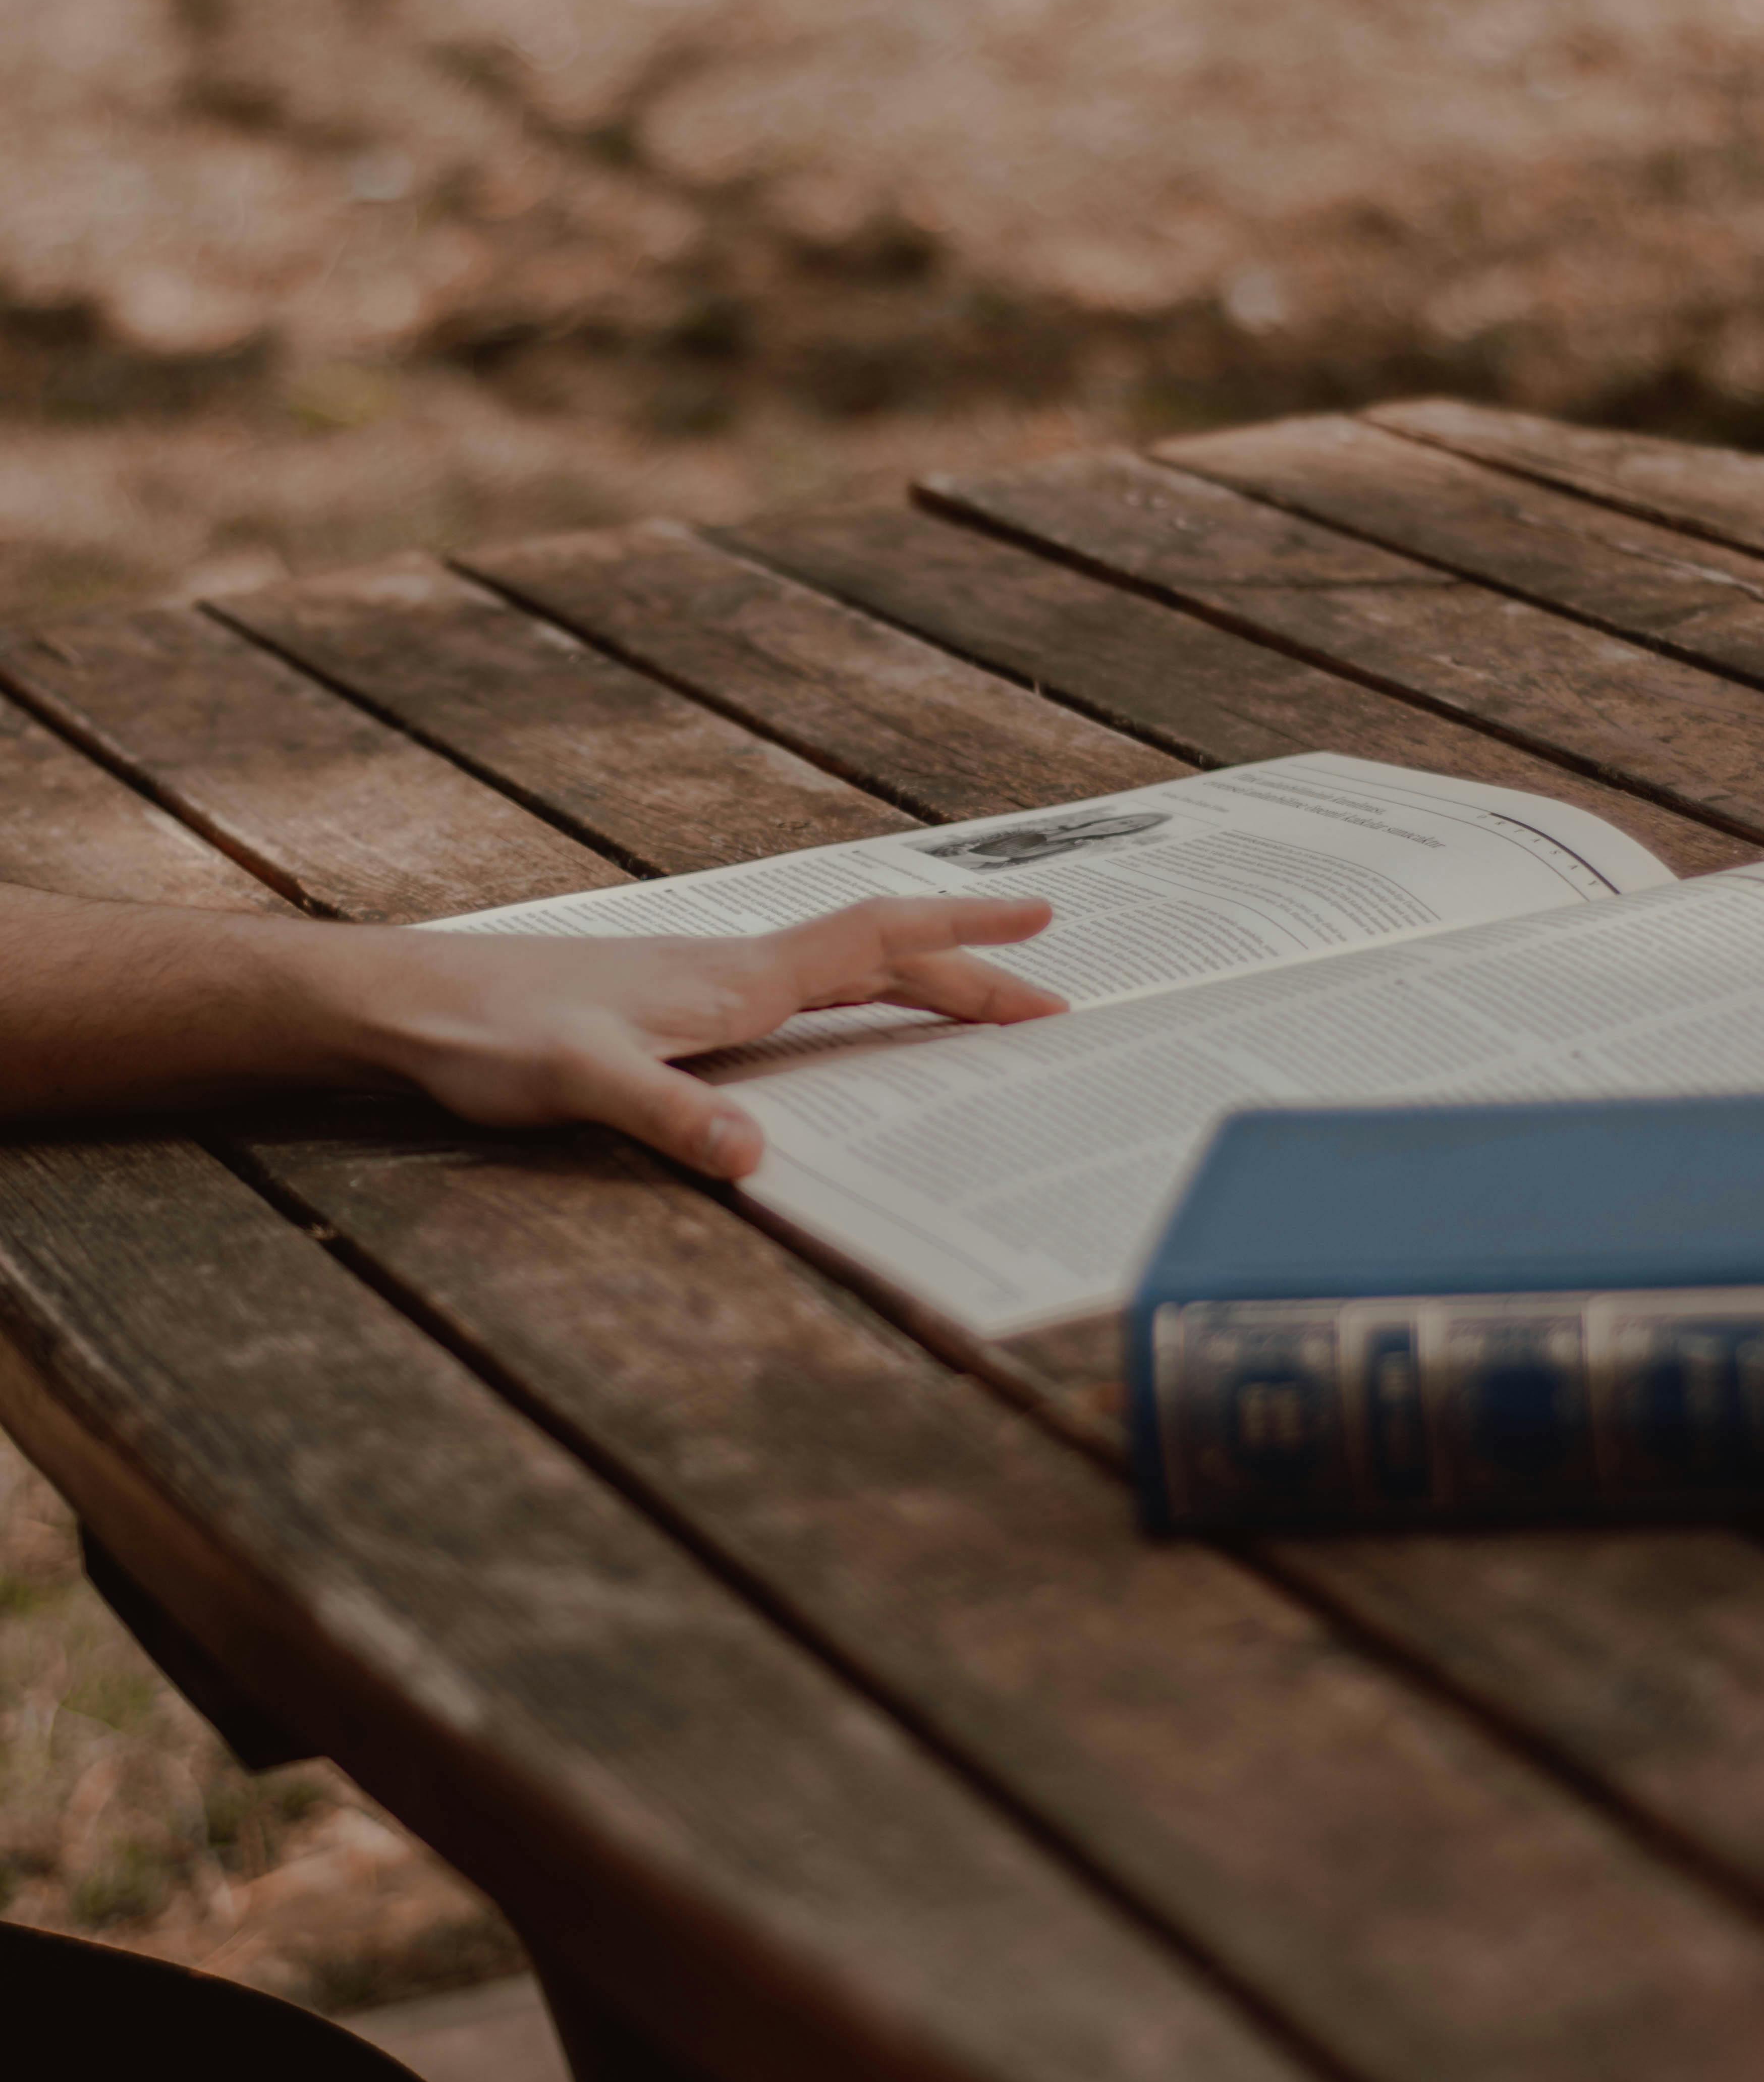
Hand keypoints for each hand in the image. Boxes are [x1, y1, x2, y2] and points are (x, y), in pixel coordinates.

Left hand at [343, 894, 1063, 1178]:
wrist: (399, 1003)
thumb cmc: (483, 1031)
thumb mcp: (578, 1079)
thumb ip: (668, 1114)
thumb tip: (756, 1157)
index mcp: (731, 980)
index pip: (873, 940)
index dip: (961, 932)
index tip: (1044, 923)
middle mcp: (726, 972)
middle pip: (873, 956)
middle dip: (965, 970)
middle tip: (1046, 994)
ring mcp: (695, 989)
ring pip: (833, 974)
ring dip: (909, 982)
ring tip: (969, 1005)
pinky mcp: (662, 1011)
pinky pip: (788, 1000)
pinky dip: (844, 1007)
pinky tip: (834, 1037)